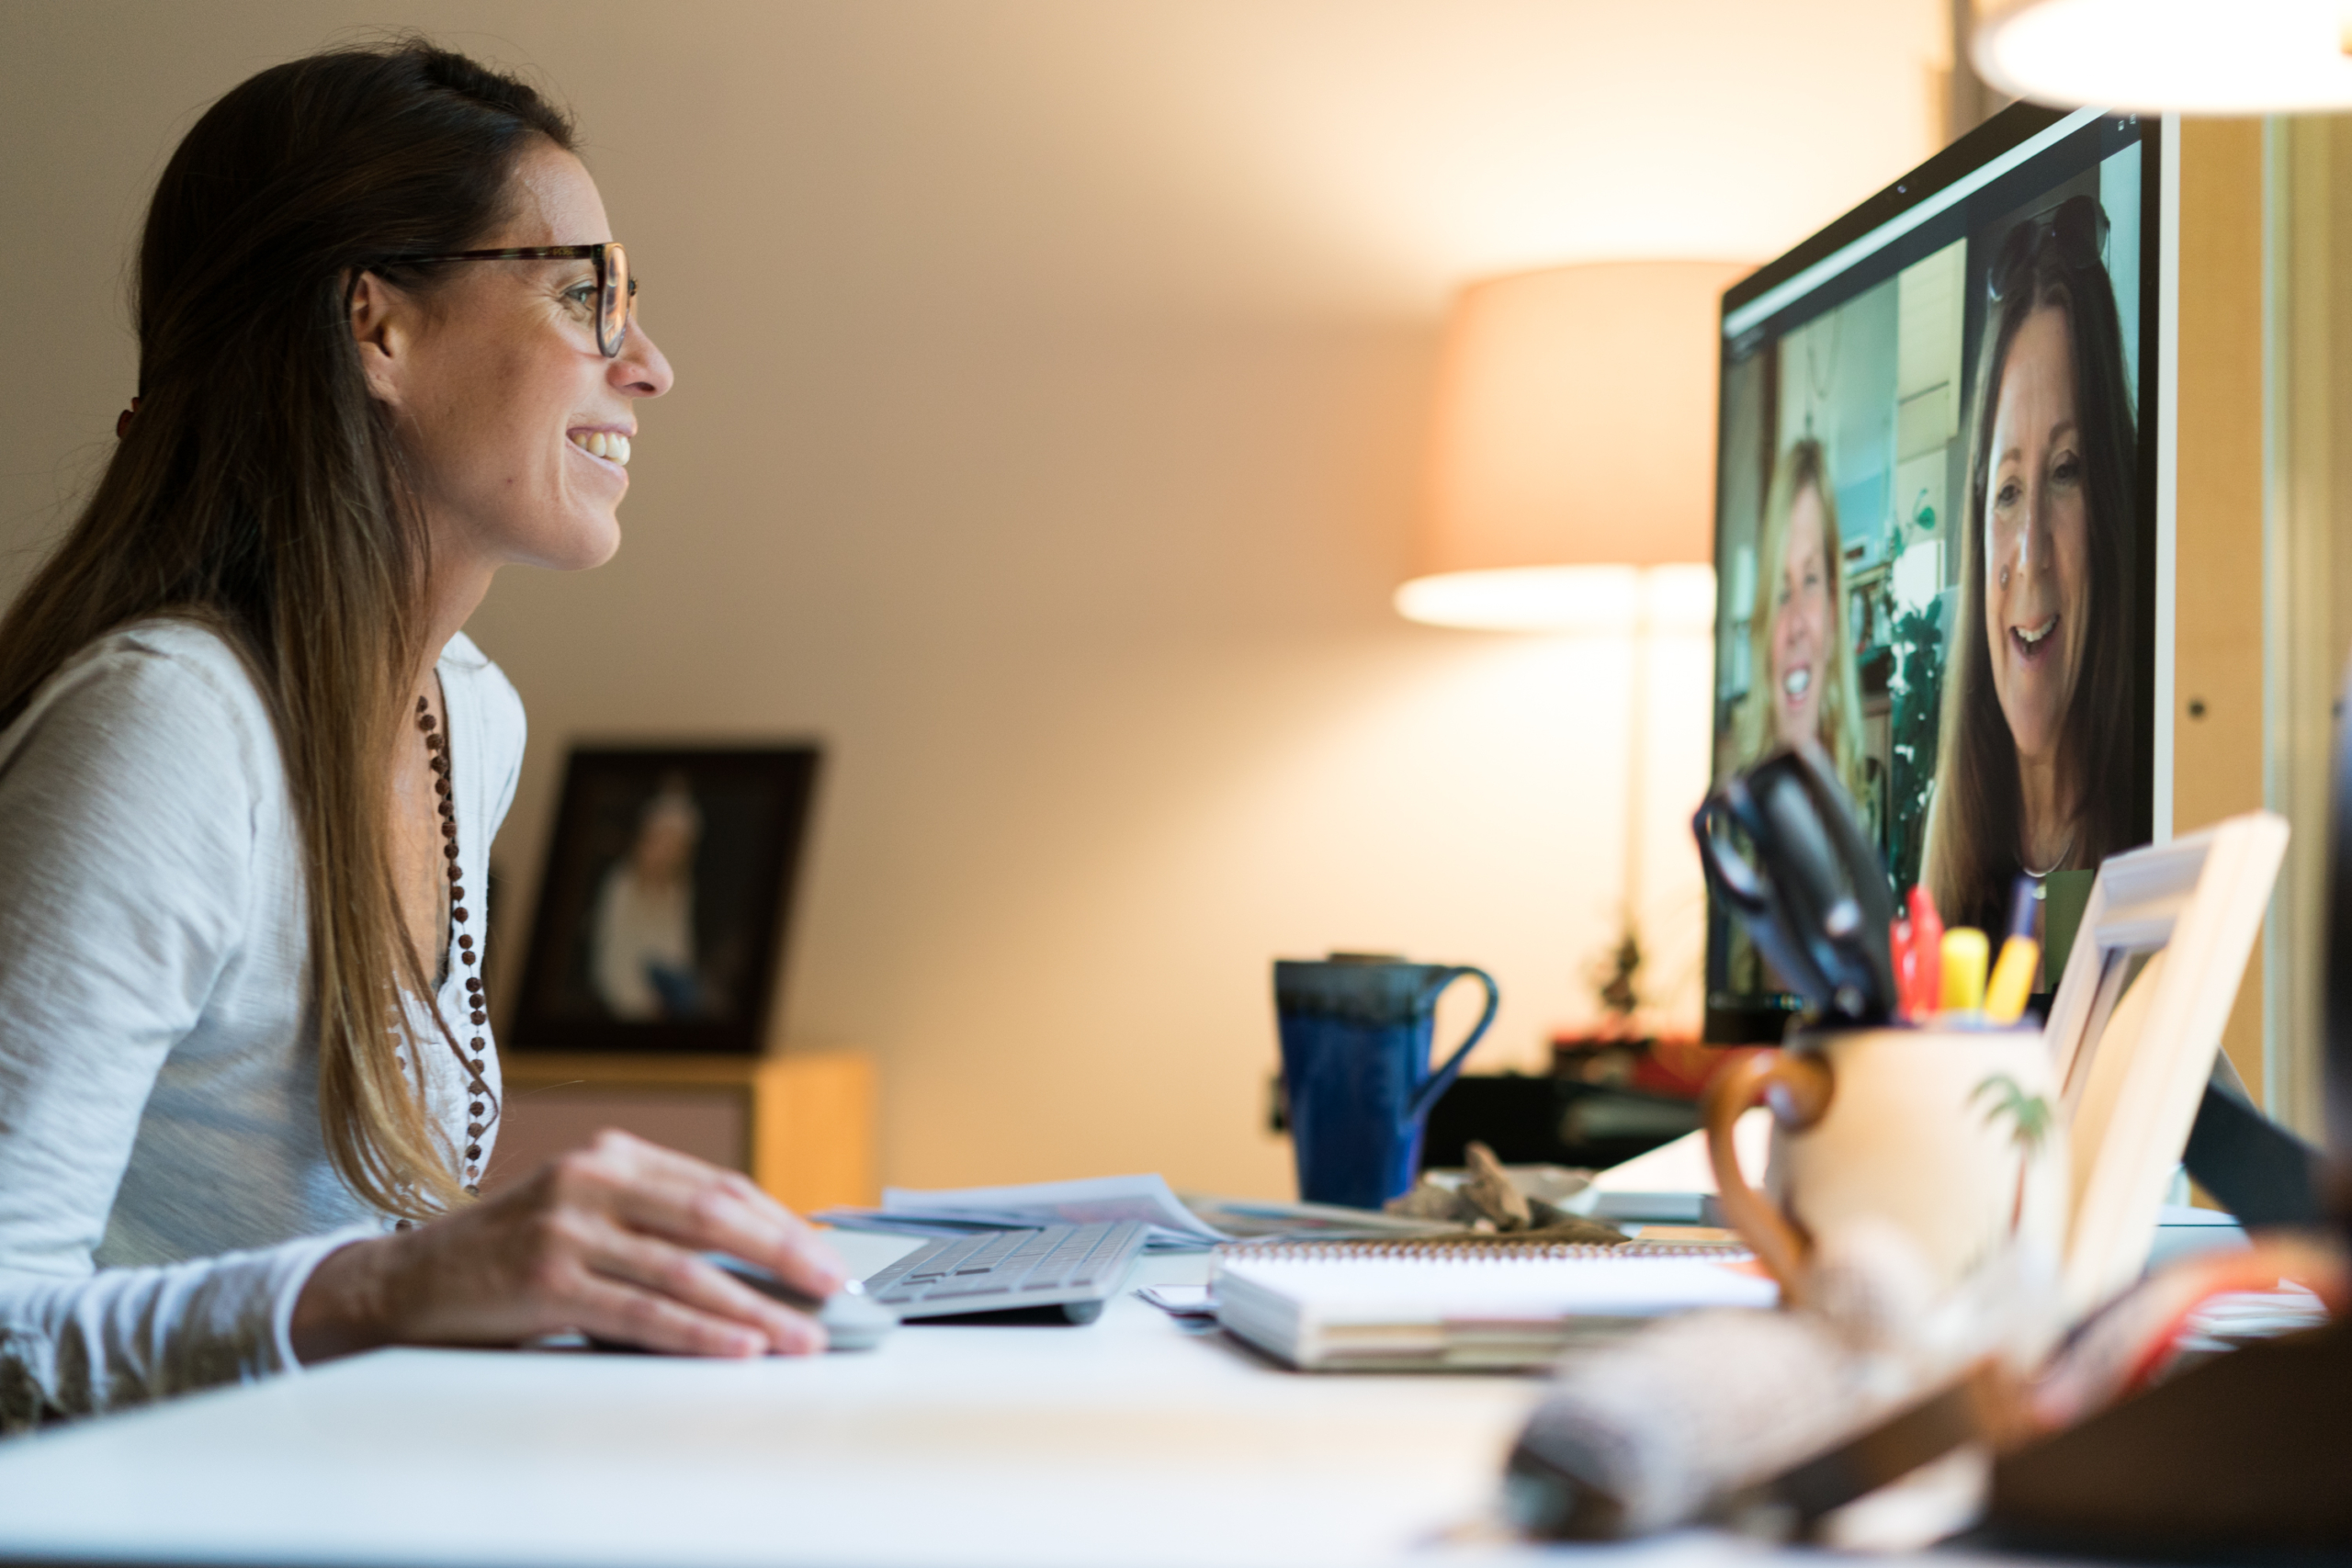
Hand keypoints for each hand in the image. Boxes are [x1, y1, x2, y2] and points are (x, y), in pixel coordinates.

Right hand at [290, 1129, 848, 1362]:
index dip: (780, 1222)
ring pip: (685, 1269)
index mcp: (611, 1155)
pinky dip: (698, 1332)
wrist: (403, 1284)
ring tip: (802, 1336)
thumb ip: (654, 1225)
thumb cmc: (507, 1257)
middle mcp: (591, 1179)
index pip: (719, 1186)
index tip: (826, 1256)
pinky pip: (641, 1311)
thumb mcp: (583, 1217)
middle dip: (786, 1255)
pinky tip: (740, 1346)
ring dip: (754, 1308)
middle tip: (833, 1287)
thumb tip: (756, 1264)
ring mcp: (566, 1228)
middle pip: (715, 1215)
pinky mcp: (546, 1281)